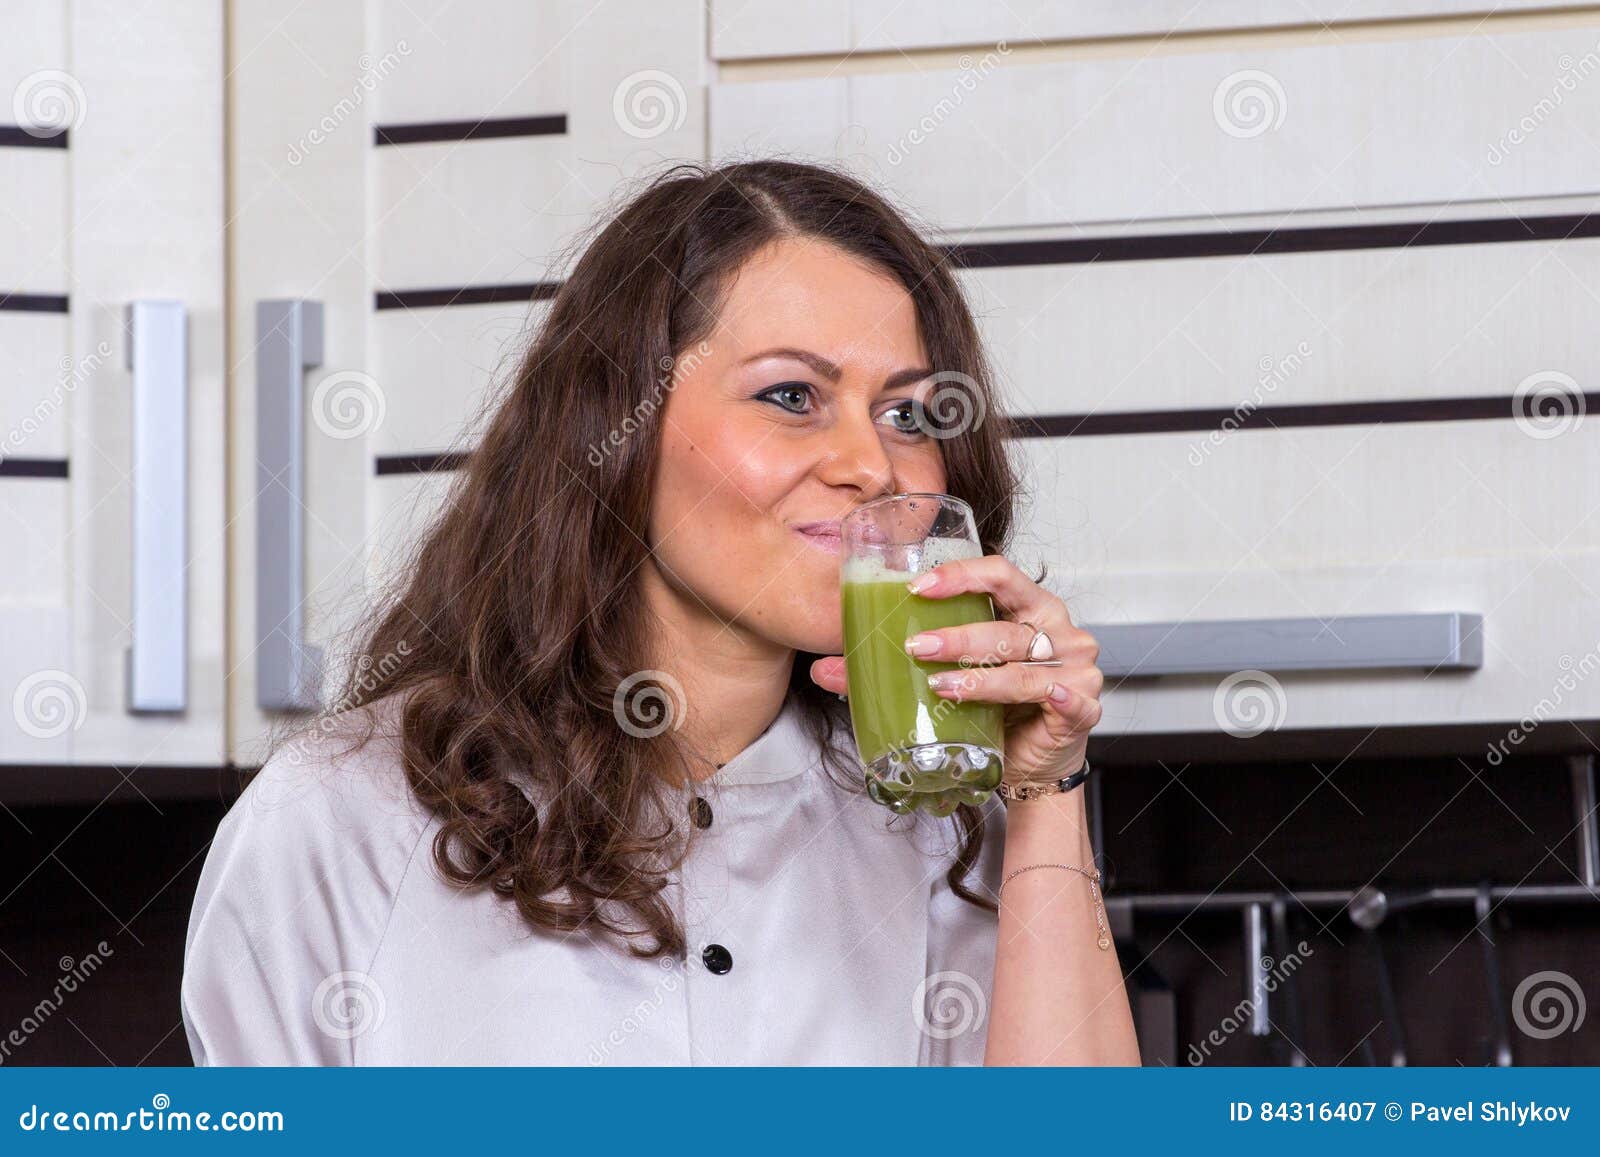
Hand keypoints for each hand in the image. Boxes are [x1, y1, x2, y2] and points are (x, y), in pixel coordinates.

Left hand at [809, 554, 1102, 784]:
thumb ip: (891, 669)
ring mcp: (1074, 666)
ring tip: (941, 685)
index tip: (919, 588)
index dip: (961, 575)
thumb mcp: (946, 679)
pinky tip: (1038, 698)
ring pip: (1024, 663)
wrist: (1030, 764)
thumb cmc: (994, 709)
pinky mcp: (1083, 706)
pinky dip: (1049, 695)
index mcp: (1027, 606)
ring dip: (981, 675)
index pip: (1000, 574)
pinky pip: (1065, 697)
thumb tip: (822, 670)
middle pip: (1008, 623)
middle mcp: (1057, 629)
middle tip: (917, 647)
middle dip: (959, 635)